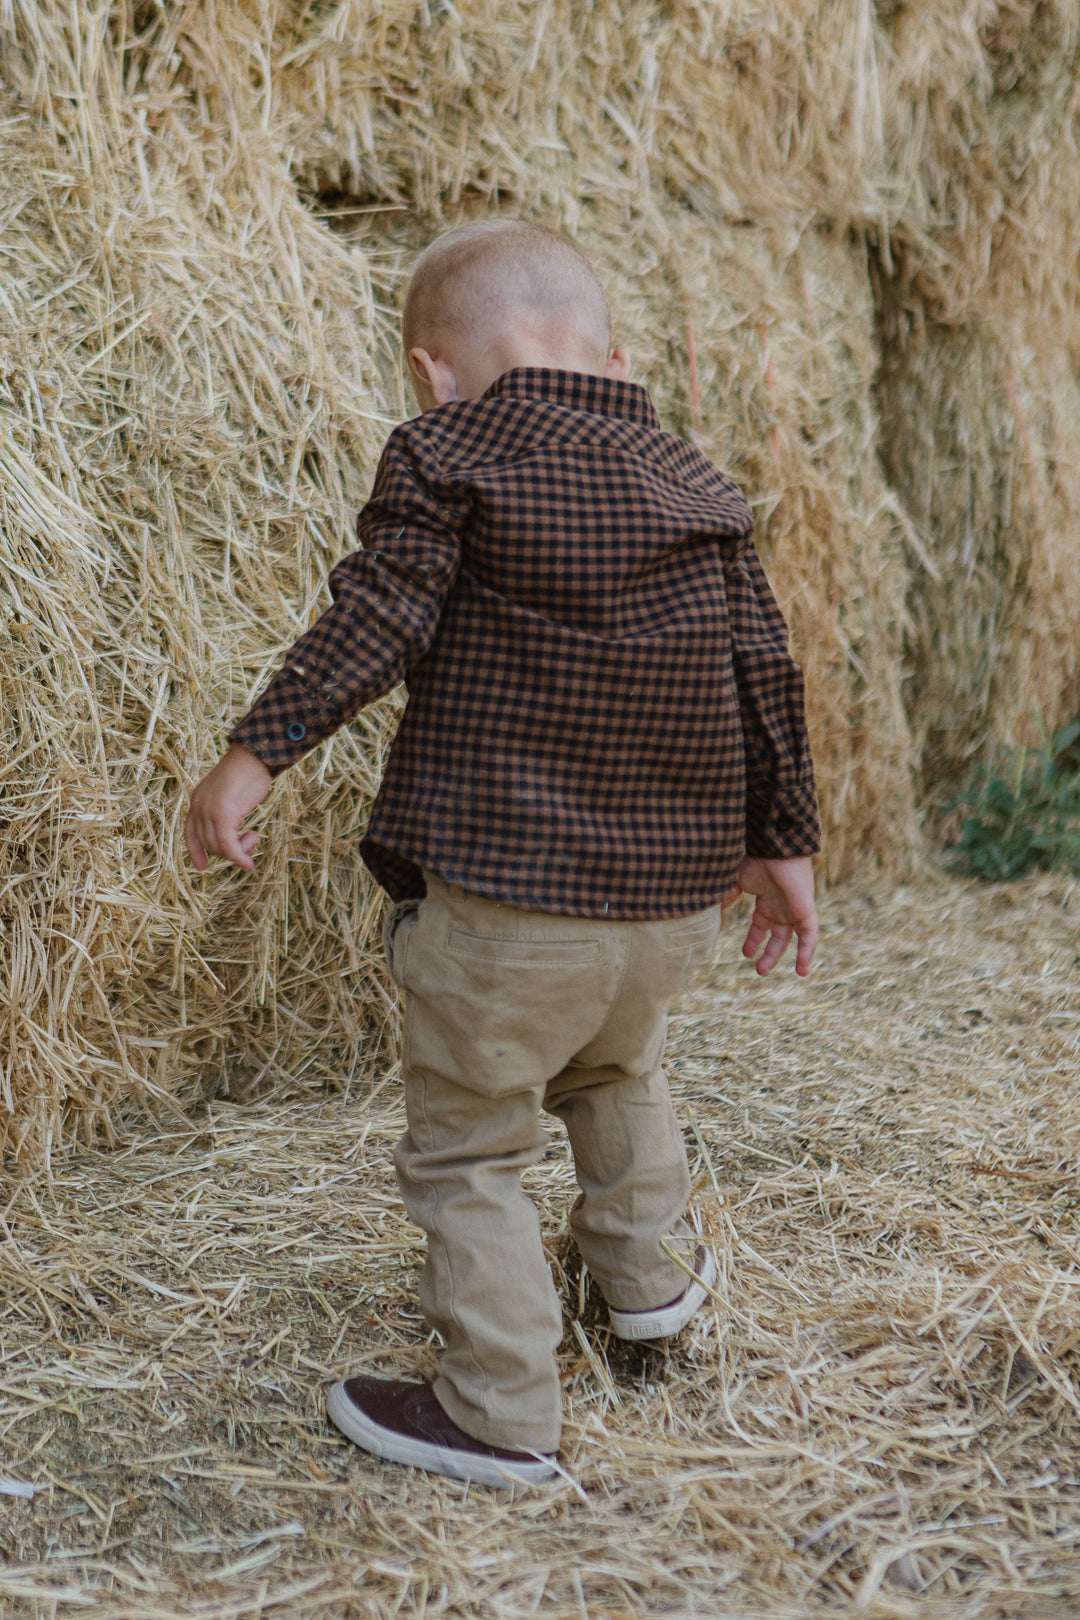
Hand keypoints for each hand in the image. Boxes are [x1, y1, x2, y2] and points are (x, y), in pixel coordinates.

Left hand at [184, 744, 272, 871]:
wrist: (254, 756)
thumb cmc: (248, 771)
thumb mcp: (228, 793)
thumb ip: (224, 811)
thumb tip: (231, 836)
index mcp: (197, 800)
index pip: (190, 833)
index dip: (195, 851)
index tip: (201, 866)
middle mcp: (198, 807)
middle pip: (208, 844)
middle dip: (229, 850)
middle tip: (251, 841)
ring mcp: (209, 811)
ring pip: (219, 847)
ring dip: (239, 851)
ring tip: (254, 838)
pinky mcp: (223, 815)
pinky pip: (228, 846)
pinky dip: (239, 857)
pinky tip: (248, 864)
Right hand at [734, 855, 818, 976]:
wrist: (774, 847)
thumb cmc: (756, 858)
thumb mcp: (736, 879)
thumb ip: (728, 894)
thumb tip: (716, 907)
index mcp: (767, 899)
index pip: (762, 924)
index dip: (754, 939)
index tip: (745, 953)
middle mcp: (782, 906)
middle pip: (777, 935)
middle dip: (768, 953)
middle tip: (759, 970)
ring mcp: (794, 909)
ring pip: (791, 939)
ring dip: (779, 955)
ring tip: (766, 972)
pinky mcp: (806, 911)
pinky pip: (809, 936)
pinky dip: (806, 952)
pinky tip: (802, 970)